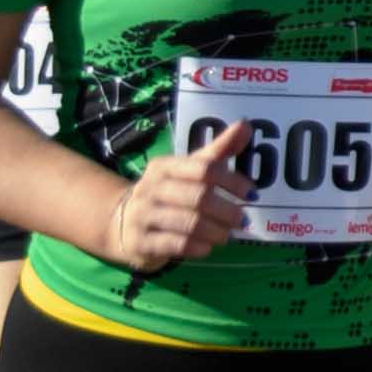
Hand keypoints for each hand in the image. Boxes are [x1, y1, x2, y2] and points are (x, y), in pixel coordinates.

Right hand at [106, 126, 254, 268]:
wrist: (119, 224)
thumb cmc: (167, 193)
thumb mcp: (189, 170)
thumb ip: (217, 151)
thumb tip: (245, 124)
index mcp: (164, 167)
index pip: (204, 169)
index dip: (232, 181)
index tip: (252, 195)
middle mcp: (150, 189)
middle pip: (199, 197)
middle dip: (227, 211)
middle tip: (242, 220)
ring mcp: (142, 216)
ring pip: (189, 223)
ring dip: (216, 231)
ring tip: (228, 235)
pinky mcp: (140, 242)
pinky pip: (176, 245)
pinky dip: (198, 247)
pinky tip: (208, 247)